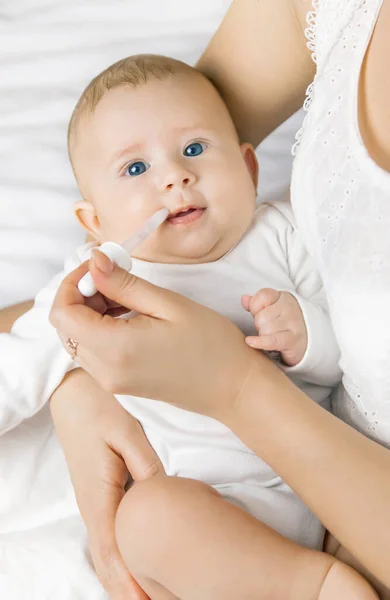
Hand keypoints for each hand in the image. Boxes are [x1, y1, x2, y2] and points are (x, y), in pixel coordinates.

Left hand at [49, 249, 269, 421]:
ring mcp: (111, 381)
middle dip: (82, 295)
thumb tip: (93, 261)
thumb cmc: (210, 345)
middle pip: (66, 327)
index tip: (98, 266)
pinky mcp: (119, 384)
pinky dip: (101, 328)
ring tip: (128, 296)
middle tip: (116, 278)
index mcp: (115, 349)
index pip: (62, 314)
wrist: (233, 388)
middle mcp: (105, 371)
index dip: (72, 284)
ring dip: (92, 311)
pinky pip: (94, 352)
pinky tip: (130, 315)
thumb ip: (124, 284)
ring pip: (78, 339)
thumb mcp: (168, 304)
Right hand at [50, 369, 163, 599]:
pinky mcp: (95, 491)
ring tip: (141, 597)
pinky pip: (104, 534)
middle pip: (106, 558)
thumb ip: (145, 468)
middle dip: (125, 588)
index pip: (114, 550)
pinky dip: (115, 557)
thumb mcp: (128, 434)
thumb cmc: (100, 409)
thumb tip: (161, 499)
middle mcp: (91, 504)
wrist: (73, 393)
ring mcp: (90, 499)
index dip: (129, 581)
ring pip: (103, 549)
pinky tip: (130, 563)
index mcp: (99, 494)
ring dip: (120, 576)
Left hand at [242, 288, 306, 366]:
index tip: (258, 312)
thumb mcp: (272, 308)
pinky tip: (250, 341)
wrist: (310, 338)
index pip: (262, 296)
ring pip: (264, 330)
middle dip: (259, 325)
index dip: (255, 306)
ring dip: (263, 335)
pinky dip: (260, 342)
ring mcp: (292, 323)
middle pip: (261, 317)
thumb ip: (256, 303)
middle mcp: (289, 308)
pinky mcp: (293, 339)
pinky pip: (272, 340)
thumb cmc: (285, 322)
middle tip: (267, 328)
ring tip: (272, 335)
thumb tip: (244, 299)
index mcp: (283, 297)